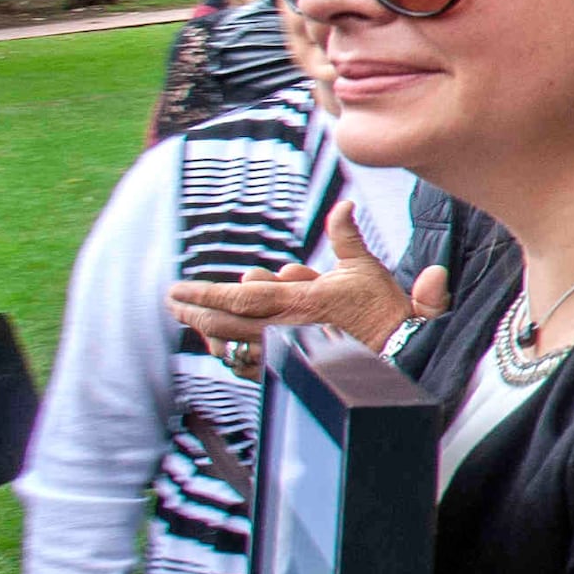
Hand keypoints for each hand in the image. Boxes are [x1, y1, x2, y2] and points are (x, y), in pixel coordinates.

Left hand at [171, 208, 443, 372]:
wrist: (401, 351)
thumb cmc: (382, 309)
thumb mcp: (364, 267)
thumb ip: (347, 235)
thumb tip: (343, 205)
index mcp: (303, 302)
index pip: (243, 298)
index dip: (206, 295)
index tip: (178, 290)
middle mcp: (289, 329)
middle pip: (227, 324)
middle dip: (194, 313)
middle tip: (173, 303)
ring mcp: (289, 352)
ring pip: (235, 344)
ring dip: (209, 332)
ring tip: (190, 319)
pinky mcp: (293, 368)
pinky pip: (251, 365)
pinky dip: (232, 353)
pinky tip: (219, 345)